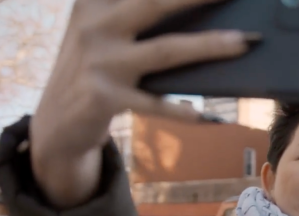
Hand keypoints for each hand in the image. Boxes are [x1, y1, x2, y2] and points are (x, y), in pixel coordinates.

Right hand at [29, 0, 255, 207]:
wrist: (56, 120)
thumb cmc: (96, 68)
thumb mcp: (104, 32)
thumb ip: (136, 17)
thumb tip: (202, 17)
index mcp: (95, 2)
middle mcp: (95, 26)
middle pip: (155, 3)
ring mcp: (100, 62)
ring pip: (165, 51)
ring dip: (208, 46)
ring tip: (241, 43)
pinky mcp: (104, 97)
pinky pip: (152, 104)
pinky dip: (180, 110)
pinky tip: (205, 116)